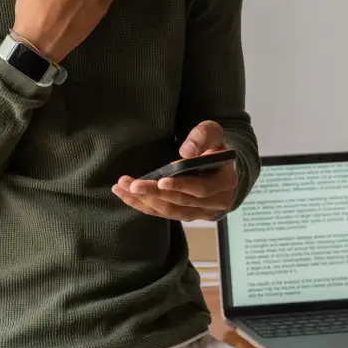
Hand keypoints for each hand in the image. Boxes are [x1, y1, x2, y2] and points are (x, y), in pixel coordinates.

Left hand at [113, 120, 237, 220]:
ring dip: (144, 201)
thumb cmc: (214, 146)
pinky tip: (125, 195)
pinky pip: (163, 213)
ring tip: (122, 188)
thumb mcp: (213, 133)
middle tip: (131, 184)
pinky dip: (143, 205)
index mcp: (225, 183)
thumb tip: (186, 152)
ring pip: (170, 211)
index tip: (161, 180)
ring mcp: (201, 212)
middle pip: (181, 203)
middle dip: (154, 194)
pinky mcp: (186, 215)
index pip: (202, 189)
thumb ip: (202, 136)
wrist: (218, 164)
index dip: (181, 186)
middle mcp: (215, 203)